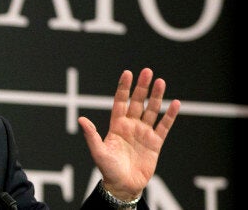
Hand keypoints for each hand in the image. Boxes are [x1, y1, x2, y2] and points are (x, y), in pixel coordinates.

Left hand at [77, 68, 179, 200]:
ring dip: (156, 97)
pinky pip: (164, 126)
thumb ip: (91, 135)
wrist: (123, 186)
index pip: (120, 102)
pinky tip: (175, 103)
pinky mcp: (155, 142)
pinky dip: (170, 115)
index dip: (124, 88)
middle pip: (137, 102)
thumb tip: (81, 119)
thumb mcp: (98, 152)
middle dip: (142, 87)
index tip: (127, 73)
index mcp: (116, 125)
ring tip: (161, 82)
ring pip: (151, 110)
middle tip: (147, 71)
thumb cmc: (108, 169)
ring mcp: (144, 133)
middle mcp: (131, 126)